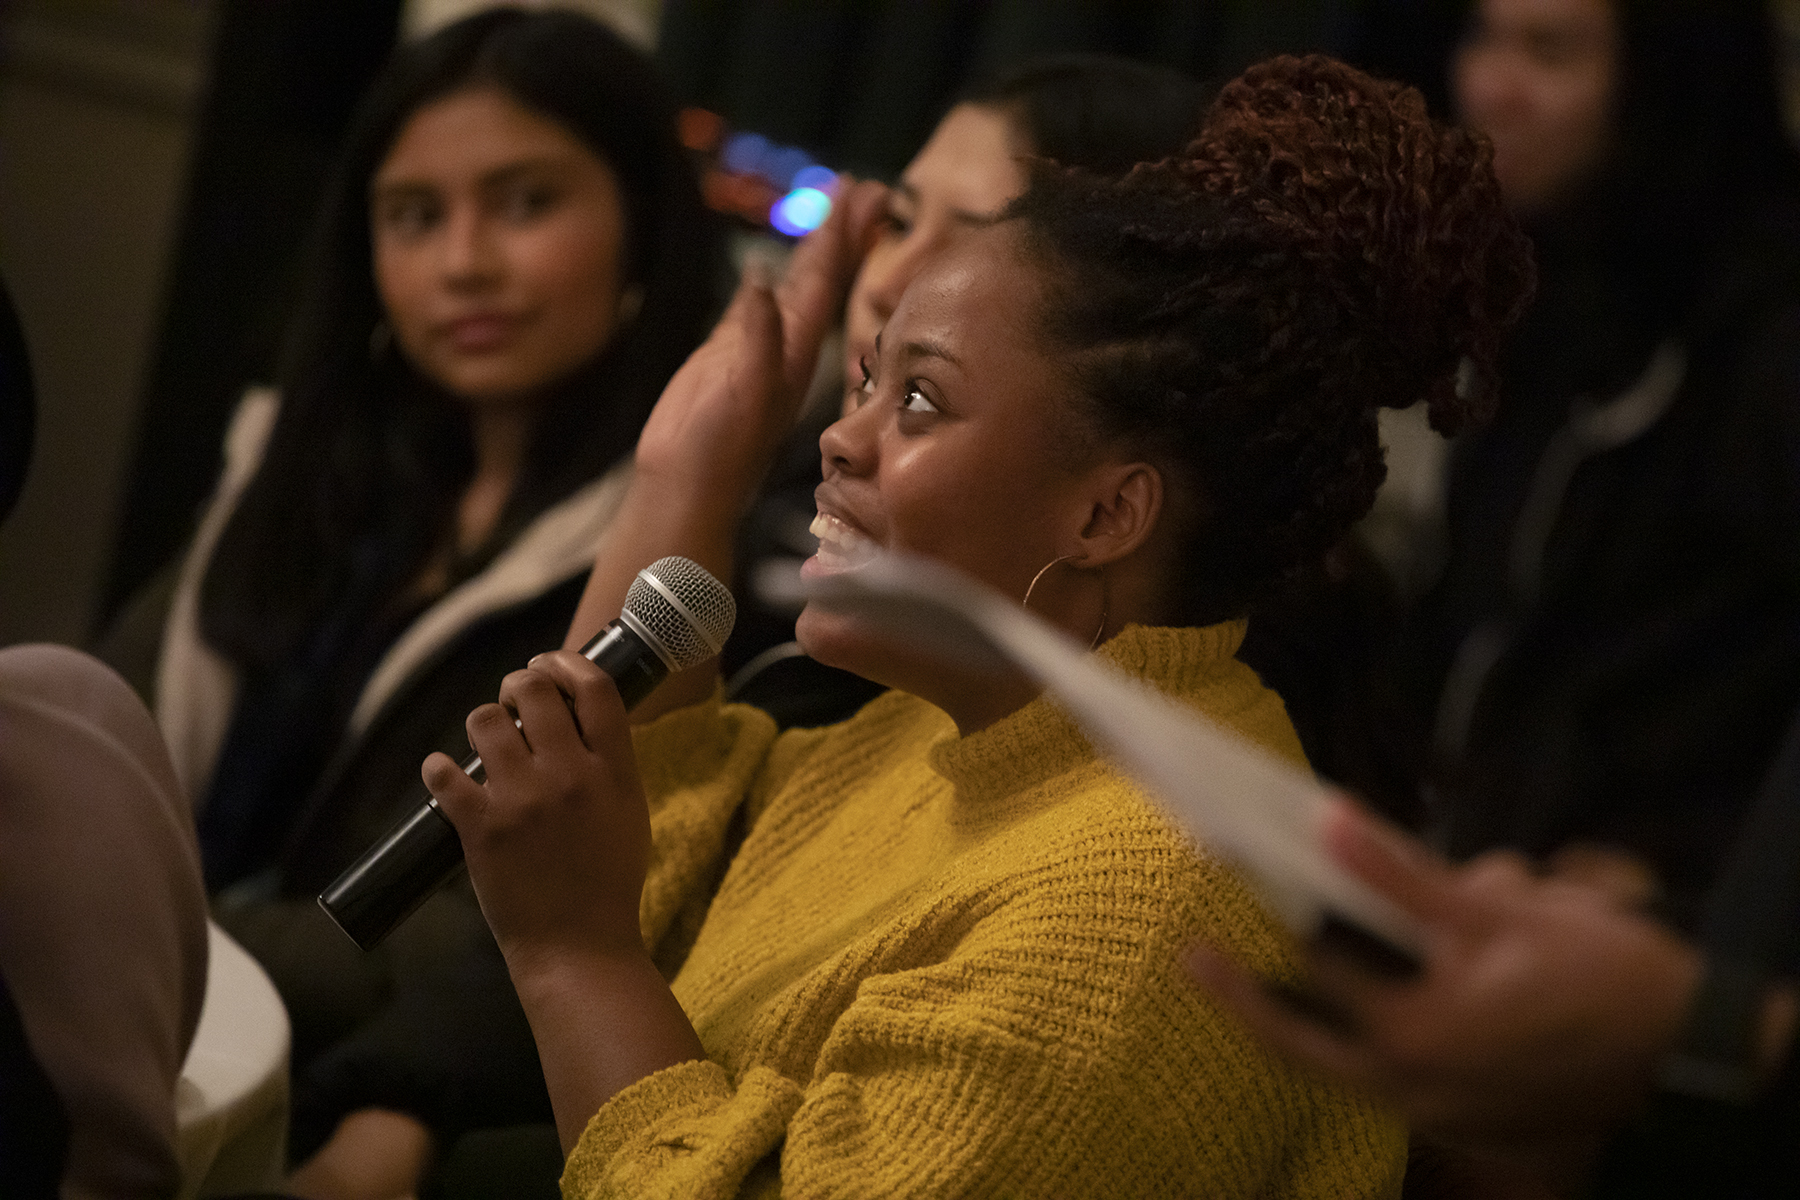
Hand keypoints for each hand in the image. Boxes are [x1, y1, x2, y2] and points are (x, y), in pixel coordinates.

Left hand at [425, 650, 646, 970]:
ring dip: (482, 725)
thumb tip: (581, 719)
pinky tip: (445, 776)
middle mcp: (569, 776)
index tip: (549, 666)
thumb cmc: (609, 882)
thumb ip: (611, 764)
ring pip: (484, 720)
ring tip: (487, 746)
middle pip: (533, 690)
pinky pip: (444, 772)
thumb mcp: (631, 813)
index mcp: (613, 771)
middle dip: (515, 685)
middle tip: (511, 703)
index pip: (594, 687)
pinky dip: (439, 770)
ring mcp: (522, 800)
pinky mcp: (481, 827)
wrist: (578, 946)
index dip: (566, 663)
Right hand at [632, 178, 887, 508]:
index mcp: (796, 346)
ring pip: (793, 287)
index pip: (828, 278)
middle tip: (866, 187)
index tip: (868, 193)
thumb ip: (756, 337)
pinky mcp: (727, 356)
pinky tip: (769, 269)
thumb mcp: (744, 389)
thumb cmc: (721, 447)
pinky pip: (756, 307)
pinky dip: (767, 283)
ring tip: (829, 215)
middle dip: (842, 232)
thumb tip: (760, 278)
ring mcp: (758, 348)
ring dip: (812, 251)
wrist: (691, 486)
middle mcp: (786, 343)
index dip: (845, 234)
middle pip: (821, 275)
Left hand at [1186, 799, 1701, 1184]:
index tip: (1227, 872)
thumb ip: (1401, 876)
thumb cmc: (1597, 972)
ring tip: (1243, 985)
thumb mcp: (1498, 912)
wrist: (1687, 1045)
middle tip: (1191, 958)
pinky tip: (1342, 1011)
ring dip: (1296, 1029)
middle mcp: (1409, 1087)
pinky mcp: (1460, 1120)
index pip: (1315, 967)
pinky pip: (1381, 1082)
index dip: (1272, 910)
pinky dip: (1353, 1048)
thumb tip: (1328, 823)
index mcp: (1412, 1033)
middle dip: (1240, 1000)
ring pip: (1335, 1072)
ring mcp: (1434, 1113)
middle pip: (1295, 1046)